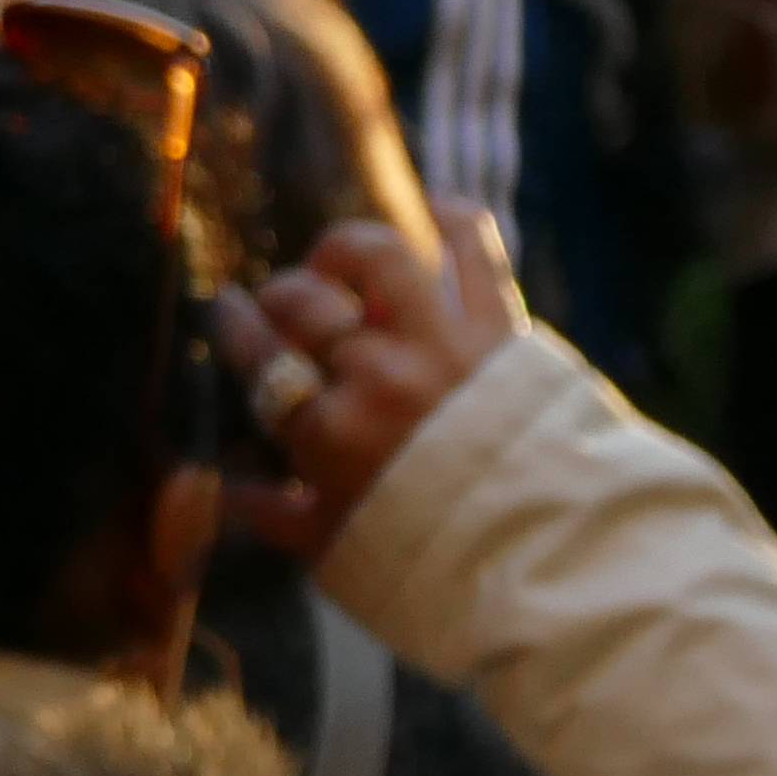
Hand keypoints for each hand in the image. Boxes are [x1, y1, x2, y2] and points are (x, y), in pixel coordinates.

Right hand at [214, 211, 525, 558]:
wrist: (552, 560)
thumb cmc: (435, 565)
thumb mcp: (337, 550)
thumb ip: (273, 515)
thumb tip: (223, 493)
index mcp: (327, 430)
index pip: (258, 354)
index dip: (236, 323)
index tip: (229, 310)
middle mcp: (375, 373)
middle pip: (304, 303)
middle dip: (282, 296)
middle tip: (284, 304)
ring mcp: (439, 343)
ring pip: (376, 257)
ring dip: (345, 251)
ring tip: (338, 262)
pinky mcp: (499, 329)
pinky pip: (475, 250)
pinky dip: (454, 219)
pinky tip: (435, 210)